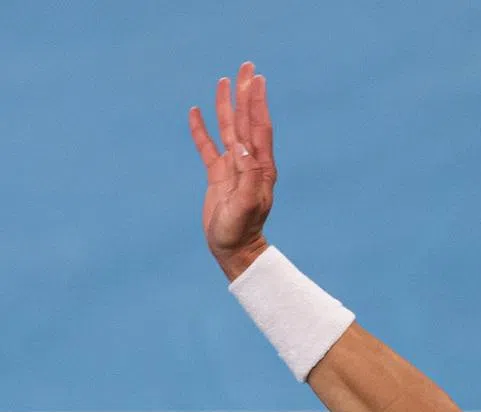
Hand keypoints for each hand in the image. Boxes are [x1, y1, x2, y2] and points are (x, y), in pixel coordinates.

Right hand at [188, 62, 275, 279]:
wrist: (234, 251)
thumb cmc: (240, 232)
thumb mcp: (245, 205)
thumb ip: (247, 176)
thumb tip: (241, 145)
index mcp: (259, 168)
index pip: (258, 127)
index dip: (257, 102)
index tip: (257, 79)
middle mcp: (248, 164)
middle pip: (245, 121)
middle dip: (246, 94)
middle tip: (246, 67)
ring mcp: (232, 168)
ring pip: (228, 129)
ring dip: (226, 105)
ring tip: (225, 81)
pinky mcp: (217, 176)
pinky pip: (208, 147)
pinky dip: (201, 129)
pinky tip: (196, 112)